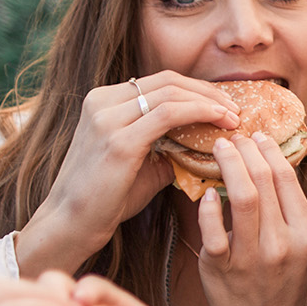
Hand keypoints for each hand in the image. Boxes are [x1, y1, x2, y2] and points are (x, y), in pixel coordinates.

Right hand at [22, 73, 240, 273]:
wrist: (71, 224)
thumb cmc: (106, 199)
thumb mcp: (139, 162)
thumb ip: (165, 145)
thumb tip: (204, 142)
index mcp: (104, 101)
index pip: (159, 82)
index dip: (196, 90)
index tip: (223, 105)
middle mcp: (103, 102)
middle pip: (168, 81)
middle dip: (208, 93)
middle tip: (235, 109)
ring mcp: (108, 118)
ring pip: (172, 93)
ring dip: (209, 103)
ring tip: (233, 118)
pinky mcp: (119, 140)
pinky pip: (169, 114)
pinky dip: (200, 113)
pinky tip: (220, 123)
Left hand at [196, 130, 306, 305]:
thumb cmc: (281, 285)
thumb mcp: (300, 247)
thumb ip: (288, 210)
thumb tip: (268, 163)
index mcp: (305, 233)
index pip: (287, 178)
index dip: (269, 150)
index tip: (257, 135)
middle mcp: (282, 244)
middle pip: (264, 180)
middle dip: (246, 150)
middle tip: (233, 136)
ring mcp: (251, 257)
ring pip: (242, 197)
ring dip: (229, 165)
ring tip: (220, 149)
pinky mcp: (221, 268)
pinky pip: (213, 229)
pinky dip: (209, 206)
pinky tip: (207, 193)